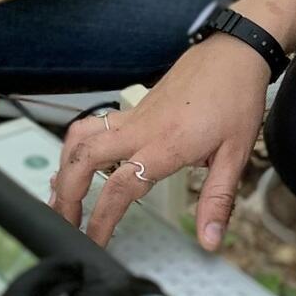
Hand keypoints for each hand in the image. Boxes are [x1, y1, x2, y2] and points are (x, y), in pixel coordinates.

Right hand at [48, 35, 273, 249]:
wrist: (232, 53)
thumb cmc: (235, 98)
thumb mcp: (235, 154)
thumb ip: (217, 200)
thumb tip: (210, 239)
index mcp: (165, 145)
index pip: (121, 187)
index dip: (102, 219)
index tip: (93, 242)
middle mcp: (140, 130)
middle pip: (83, 160)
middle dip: (65, 196)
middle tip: (64, 225)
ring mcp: (132, 117)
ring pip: (80, 139)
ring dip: (64, 168)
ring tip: (60, 197)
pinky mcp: (133, 110)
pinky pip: (92, 127)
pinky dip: (76, 147)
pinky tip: (78, 164)